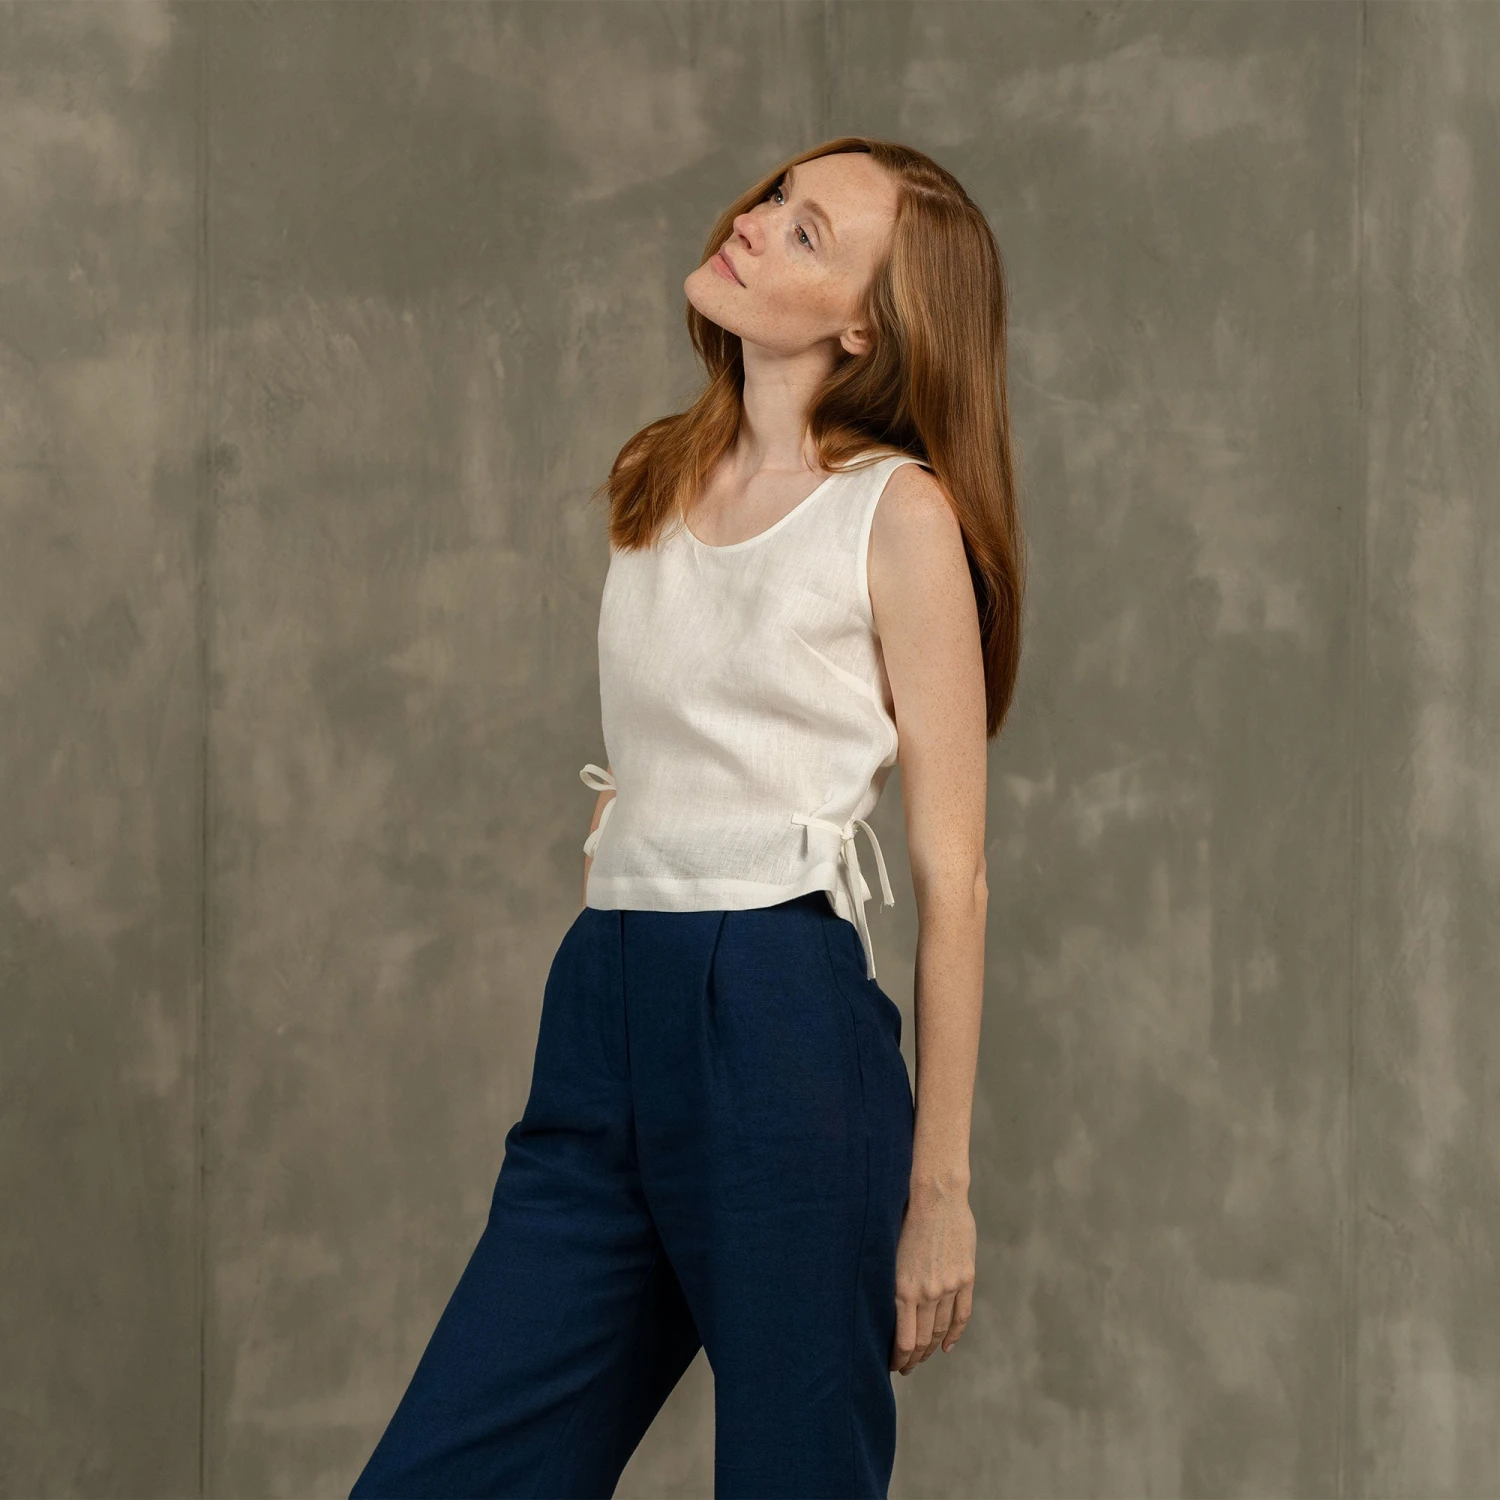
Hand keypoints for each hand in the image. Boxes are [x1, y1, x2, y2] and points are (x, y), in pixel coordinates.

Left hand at [890, 1181, 974, 1374]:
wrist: (936, 1197)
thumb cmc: (905, 1220)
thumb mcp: (889, 1255)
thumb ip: (892, 1284)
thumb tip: (884, 1311)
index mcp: (903, 1289)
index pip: (903, 1340)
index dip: (899, 1358)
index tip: (893, 1365)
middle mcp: (927, 1293)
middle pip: (922, 1339)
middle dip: (913, 1358)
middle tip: (905, 1368)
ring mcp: (949, 1287)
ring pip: (940, 1330)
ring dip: (931, 1349)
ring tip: (922, 1358)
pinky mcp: (965, 1278)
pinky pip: (961, 1315)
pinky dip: (953, 1334)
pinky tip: (946, 1346)